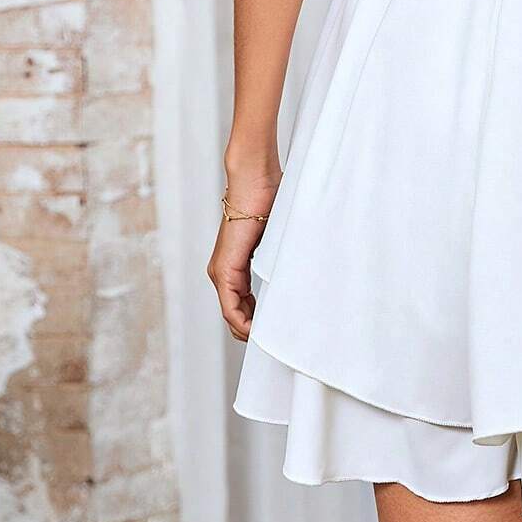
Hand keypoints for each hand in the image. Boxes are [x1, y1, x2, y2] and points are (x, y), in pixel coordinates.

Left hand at [207, 165, 280, 342]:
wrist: (255, 180)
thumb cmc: (269, 200)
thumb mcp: (277, 237)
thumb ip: (280, 256)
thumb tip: (301, 269)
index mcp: (234, 265)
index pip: (242, 304)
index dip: (257, 321)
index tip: (274, 329)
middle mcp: (222, 272)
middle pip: (235, 314)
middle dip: (253, 329)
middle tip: (274, 340)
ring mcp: (221, 271)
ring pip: (232, 313)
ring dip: (248, 328)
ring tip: (269, 339)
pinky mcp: (223, 269)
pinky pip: (231, 306)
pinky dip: (242, 321)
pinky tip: (257, 330)